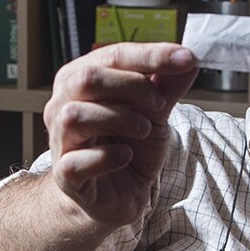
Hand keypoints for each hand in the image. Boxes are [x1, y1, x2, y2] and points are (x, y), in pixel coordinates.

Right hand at [43, 42, 198, 229]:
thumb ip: (167, 88)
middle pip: (88, 79)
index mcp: (80, 80)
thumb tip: (189, 60)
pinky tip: (126, 157)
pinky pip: (78, 162)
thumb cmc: (128, 147)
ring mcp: (60, 141)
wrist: (118, 195)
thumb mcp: (154, 114)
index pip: (112, 55)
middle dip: (134, 87)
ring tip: (143, 130)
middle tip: (159, 106)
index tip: (187, 59)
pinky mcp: (65, 176)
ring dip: (121, 119)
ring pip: (76, 116)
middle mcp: (62, 106)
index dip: (151, 55)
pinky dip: (108, 157)